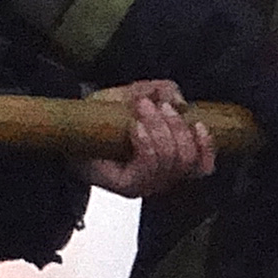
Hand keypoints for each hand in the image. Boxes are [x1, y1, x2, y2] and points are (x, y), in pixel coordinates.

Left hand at [83, 79, 211, 199]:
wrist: (71, 131)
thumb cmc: (102, 118)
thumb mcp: (135, 95)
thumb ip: (160, 90)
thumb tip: (179, 99)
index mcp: (172, 161)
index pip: (204, 167)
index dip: (207, 146)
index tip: (198, 122)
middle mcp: (162, 178)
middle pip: (187, 160)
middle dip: (177, 127)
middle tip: (158, 106)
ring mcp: (145, 185)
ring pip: (169, 161)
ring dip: (160, 129)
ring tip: (143, 109)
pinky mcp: (128, 186)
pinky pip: (147, 166)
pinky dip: (147, 143)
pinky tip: (136, 127)